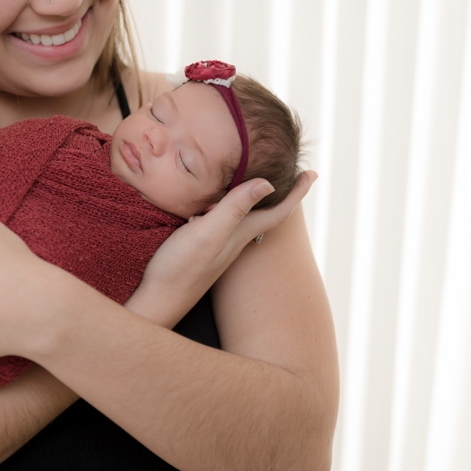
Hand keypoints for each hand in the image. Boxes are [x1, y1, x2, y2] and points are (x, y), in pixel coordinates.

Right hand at [137, 171, 316, 301]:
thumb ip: (234, 208)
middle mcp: (234, 239)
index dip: (297, 192)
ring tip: (256, 177)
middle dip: (279, 191)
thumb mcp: (209, 233)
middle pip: (265, 211)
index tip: (312, 173)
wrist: (158, 300)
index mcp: (240, 233)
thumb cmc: (181, 268)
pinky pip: (222, 218)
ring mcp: (217, 244)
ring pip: (243, 214)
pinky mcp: (201, 245)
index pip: (278, 211)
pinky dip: (226, 203)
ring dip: (252, 196)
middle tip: (289, 170)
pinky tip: (215, 199)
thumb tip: (268, 184)